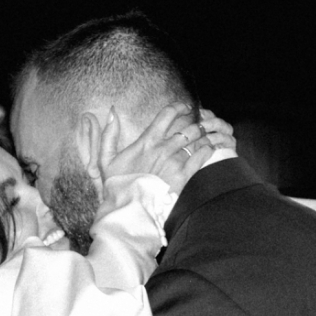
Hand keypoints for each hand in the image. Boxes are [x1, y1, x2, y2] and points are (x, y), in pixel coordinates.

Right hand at [94, 103, 219, 194]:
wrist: (129, 208)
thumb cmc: (117, 185)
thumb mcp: (106, 158)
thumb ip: (109, 133)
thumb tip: (113, 111)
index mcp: (147, 140)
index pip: (168, 114)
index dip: (179, 107)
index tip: (186, 107)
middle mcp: (164, 147)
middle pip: (188, 126)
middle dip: (197, 123)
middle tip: (201, 123)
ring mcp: (175, 161)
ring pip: (197, 140)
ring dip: (204, 135)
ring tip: (208, 135)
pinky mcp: (184, 176)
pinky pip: (202, 156)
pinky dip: (208, 150)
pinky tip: (209, 149)